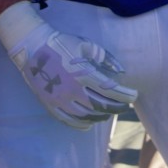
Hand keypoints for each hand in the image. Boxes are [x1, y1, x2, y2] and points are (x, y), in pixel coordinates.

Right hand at [0, 3, 136, 128]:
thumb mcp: (87, 46)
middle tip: (125, 106)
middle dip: (116, 107)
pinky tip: (89, 123)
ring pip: (86, 115)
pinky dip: (81, 124)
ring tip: (109, 112)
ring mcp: (60, 99)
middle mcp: (73, 90)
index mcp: (83, 73)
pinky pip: (68, 120)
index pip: (110, 90)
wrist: (32, 47)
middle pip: (101, 106)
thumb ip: (106, 58)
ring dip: (101, 116)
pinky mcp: (50, 105)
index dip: (125, 95)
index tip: (134, 96)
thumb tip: (121, 71)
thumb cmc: (63, 43)